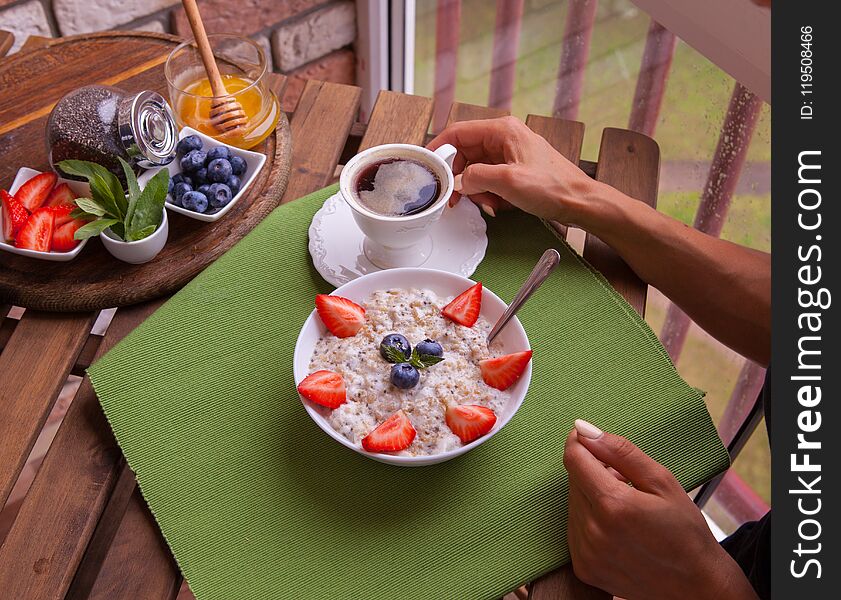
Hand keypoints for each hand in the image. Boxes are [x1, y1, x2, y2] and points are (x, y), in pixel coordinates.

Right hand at [426, 116, 600, 223]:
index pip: (458, 132)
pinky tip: (500, 206)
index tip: (425, 164)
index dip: (438, 148)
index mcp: (502, 130)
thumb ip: (475, 177)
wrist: (580, 202)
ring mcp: (510, 154)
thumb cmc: (554, 187)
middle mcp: (504, 138)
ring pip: (477, 170)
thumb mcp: (508, 182)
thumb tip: (458, 181)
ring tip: (490, 204)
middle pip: (465, 154)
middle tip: (459, 199)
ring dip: (477, 190)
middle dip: (462, 178)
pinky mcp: (515, 169)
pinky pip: (490, 180)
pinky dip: (489, 194)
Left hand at [563, 420, 757, 599]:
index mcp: (613, 505)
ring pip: (573, 504)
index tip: (587, 436)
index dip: (580, 442)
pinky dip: (590, 520)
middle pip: (574, 481)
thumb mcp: (662, 481)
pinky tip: (618, 527)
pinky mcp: (584, 568)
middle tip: (625, 479)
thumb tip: (586, 430)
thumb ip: (621, 452)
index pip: (574, 460)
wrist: (696, 588)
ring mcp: (586, 553)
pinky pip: (575, 529)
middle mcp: (593, 531)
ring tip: (626, 505)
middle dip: (594, 471)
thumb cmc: (685, 532)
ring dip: (592, 496)